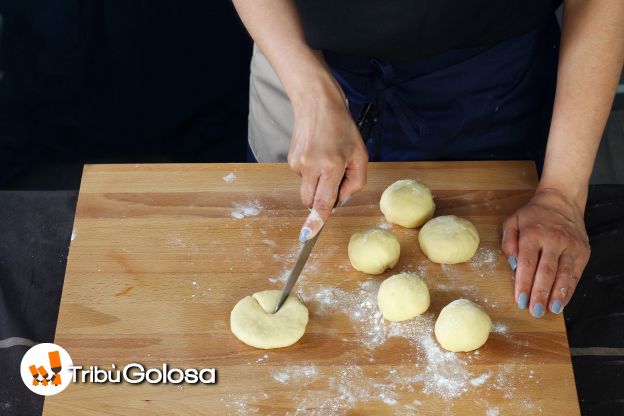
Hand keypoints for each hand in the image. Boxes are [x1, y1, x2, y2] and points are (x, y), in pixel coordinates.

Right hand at [288, 80, 367, 241]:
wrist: (316, 103)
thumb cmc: (342, 127)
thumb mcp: (360, 154)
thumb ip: (355, 182)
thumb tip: (339, 200)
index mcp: (331, 165)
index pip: (322, 202)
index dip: (316, 221)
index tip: (307, 236)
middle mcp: (311, 166)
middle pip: (310, 202)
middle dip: (320, 202)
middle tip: (335, 180)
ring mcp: (298, 163)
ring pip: (307, 189)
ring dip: (318, 183)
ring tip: (328, 159)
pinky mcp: (291, 159)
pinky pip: (303, 177)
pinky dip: (312, 172)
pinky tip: (318, 153)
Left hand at [502, 187, 589, 316]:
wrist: (561, 201)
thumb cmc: (532, 215)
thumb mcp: (512, 222)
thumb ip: (508, 243)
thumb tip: (513, 265)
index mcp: (532, 234)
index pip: (527, 264)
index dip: (523, 284)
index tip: (520, 300)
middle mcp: (553, 240)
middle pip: (546, 272)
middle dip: (540, 293)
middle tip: (534, 311)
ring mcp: (570, 246)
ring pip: (564, 274)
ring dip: (558, 295)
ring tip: (551, 310)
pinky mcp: (582, 251)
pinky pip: (576, 273)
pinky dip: (569, 289)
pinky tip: (563, 301)